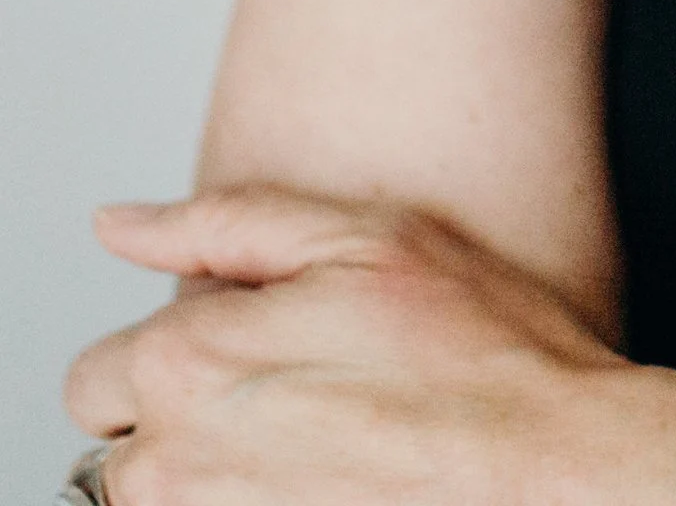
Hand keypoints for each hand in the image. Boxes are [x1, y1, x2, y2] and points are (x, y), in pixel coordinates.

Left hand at [64, 184, 627, 502]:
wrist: (550, 472)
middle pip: (120, 449)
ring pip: (167, 501)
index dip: (184, 347)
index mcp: (189, 363)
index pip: (100, 370)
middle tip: (300, 396)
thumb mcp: (365, 239)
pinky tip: (336, 482)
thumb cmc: (479, 351)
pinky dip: (259, 503)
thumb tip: (118, 224)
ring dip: (221, 472)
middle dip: (187, 419)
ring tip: (326, 443)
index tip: (265, 345)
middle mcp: (173, 468)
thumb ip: (224, 224)